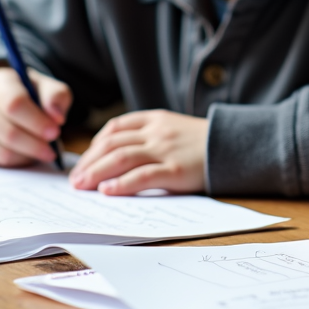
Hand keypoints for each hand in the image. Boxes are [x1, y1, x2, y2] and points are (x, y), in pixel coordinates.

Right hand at [0, 67, 69, 166]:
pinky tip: (25, 152)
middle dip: (35, 144)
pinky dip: (16, 162)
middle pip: (9, 133)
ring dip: (27, 155)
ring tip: (41, 150)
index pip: (14, 105)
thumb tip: (56, 117)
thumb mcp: (49, 88)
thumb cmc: (31, 93)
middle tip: (52, 149)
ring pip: (3, 152)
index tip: (55, 132)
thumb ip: (56, 97)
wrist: (5, 99)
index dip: (37, 122)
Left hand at [69, 110, 207, 194]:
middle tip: (74, 179)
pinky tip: (107, 190)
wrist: (234, 146)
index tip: (84, 161)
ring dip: (96, 172)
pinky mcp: (174, 169)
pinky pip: (142, 175)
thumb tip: (115, 158)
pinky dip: (121, 183)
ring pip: (121, 157)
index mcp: (155, 118)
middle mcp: (157, 131)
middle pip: (112, 143)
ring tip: (81, 186)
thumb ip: (149, 136)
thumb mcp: (174, 128)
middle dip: (89, 161)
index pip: (115, 127)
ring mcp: (165, 149)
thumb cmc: (202, 143)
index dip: (94, 144)